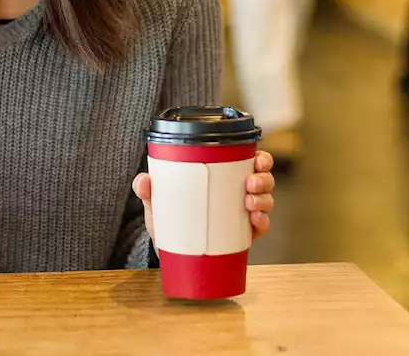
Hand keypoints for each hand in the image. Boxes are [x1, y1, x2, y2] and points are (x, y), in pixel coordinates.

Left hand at [132, 150, 275, 254]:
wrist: (167, 250)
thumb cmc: (167, 217)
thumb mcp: (157, 201)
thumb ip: (148, 189)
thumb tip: (142, 181)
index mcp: (223, 177)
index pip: (249, 162)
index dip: (261, 159)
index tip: (257, 160)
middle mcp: (237, 193)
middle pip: (263, 179)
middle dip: (263, 179)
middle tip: (249, 185)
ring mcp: (241, 215)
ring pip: (266, 201)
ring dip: (264, 200)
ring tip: (249, 204)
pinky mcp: (242, 236)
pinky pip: (261, 227)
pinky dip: (263, 222)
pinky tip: (256, 221)